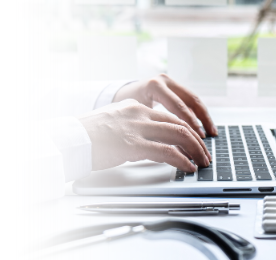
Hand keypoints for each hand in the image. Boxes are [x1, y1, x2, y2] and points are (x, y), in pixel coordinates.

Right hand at [78, 99, 211, 171]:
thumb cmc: (86, 136)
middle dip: (197, 140)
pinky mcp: (133, 145)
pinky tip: (188, 166)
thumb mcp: (113, 123)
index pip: (169, 115)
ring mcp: (137, 128)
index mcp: (134, 107)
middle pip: (179, 123)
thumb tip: (149, 142)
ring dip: (195, 149)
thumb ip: (132, 127)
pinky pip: (167, 151)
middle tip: (205, 153)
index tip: (195, 141)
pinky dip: (182, 160)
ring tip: (202, 161)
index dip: (187, 129)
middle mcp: (139, 114)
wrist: (70, 139)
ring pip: (179, 134)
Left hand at [112, 74, 216, 138]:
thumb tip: (171, 150)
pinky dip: (197, 114)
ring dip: (203, 117)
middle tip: (209, 137)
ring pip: (193, 100)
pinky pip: (189, 101)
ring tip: (211, 133)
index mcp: (154, 86)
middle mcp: (164, 81)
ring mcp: (170, 81)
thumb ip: (154, 128)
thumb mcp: (137, 118)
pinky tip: (202, 127)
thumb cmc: (124, 111)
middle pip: (190, 100)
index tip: (199, 138)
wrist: (119, 95)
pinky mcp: (173, 86)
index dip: (190, 124)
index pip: (178, 106)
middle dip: (202, 120)